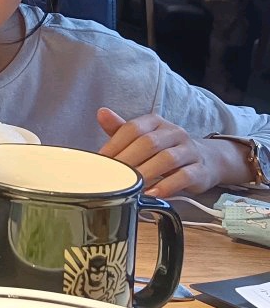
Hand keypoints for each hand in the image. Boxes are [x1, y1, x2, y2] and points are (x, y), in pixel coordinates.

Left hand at [96, 107, 228, 195]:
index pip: (133, 128)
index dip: (114, 144)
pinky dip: (166, 186)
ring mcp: (189, 151)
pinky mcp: (200, 170)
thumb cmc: (165, 149)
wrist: (206, 160)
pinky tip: (153, 194)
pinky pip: (184, 177)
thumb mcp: (143, 137)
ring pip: (166, 159)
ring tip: (131, 187)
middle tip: (113, 175)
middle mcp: (174, 133)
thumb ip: (121, 129)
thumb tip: (101, 113)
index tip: (101, 160)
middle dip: (127, 160)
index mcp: (155, 122)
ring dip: (146, 173)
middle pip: (148, 143)